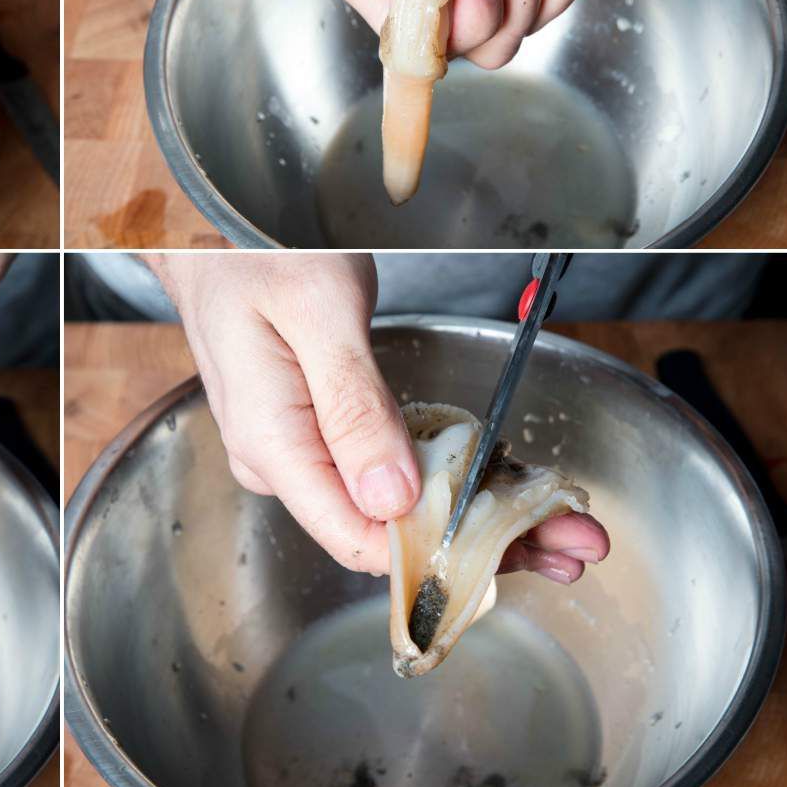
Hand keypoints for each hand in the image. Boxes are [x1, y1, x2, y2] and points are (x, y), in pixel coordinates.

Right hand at [145, 253, 609, 582]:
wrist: (212, 233)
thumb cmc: (257, 254)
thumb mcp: (317, 311)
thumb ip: (352, 406)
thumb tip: (393, 498)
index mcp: (272, 444)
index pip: (360, 539)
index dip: (447, 554)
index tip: (528, 544)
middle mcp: (277, 463)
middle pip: (384, 531)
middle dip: (483, 541)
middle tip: (574, 538)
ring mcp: (292, 452)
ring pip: (387, 506)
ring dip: (471, 515)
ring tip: (553, 519)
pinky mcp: (310, 434)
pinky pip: (376, 472)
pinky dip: (440, 482)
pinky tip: (492, 485)